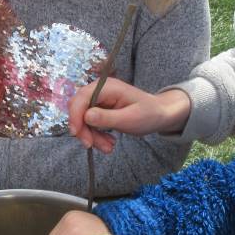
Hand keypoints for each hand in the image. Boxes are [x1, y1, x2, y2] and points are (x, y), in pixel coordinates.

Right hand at [67, 79, 191, 151]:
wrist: (160, 115)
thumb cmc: (149, 114)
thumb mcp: (130, 119)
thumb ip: (107, 118)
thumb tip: (86, 116)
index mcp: (107, 87)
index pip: (81, 97)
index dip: (75, 115)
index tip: (76, 133)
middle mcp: (100, 91)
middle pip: (78, 109)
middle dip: (82, 129)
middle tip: (91, 145)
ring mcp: (99, 100)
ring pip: (82, 119)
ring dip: (91, 135)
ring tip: (108, 147)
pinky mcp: (100, 110)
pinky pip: (90, 124)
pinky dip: (96, 135)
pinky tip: (108, 143)